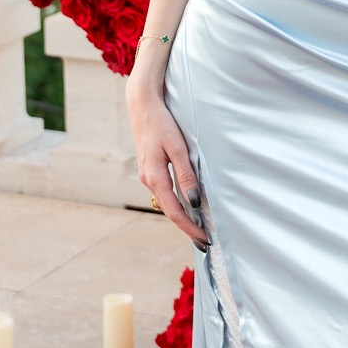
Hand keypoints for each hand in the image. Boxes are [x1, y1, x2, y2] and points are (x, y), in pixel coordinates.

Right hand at [126, 83, 208, 249]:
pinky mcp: (150, 169)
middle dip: (187, 227)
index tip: (204, 239)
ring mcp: (148, 175)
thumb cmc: (162, 123)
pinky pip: (164, 193)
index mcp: (155, 177)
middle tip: (205, 242)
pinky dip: (176, 204)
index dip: (189, 228)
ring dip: (182, 217)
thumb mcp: (178, 148)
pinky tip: (187, 207)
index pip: (174, 211)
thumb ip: (186, 175)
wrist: (142, 106)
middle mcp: (149, 180)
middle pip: (169, 211)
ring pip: (166, 203)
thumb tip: (194, 202)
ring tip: (199, 228)